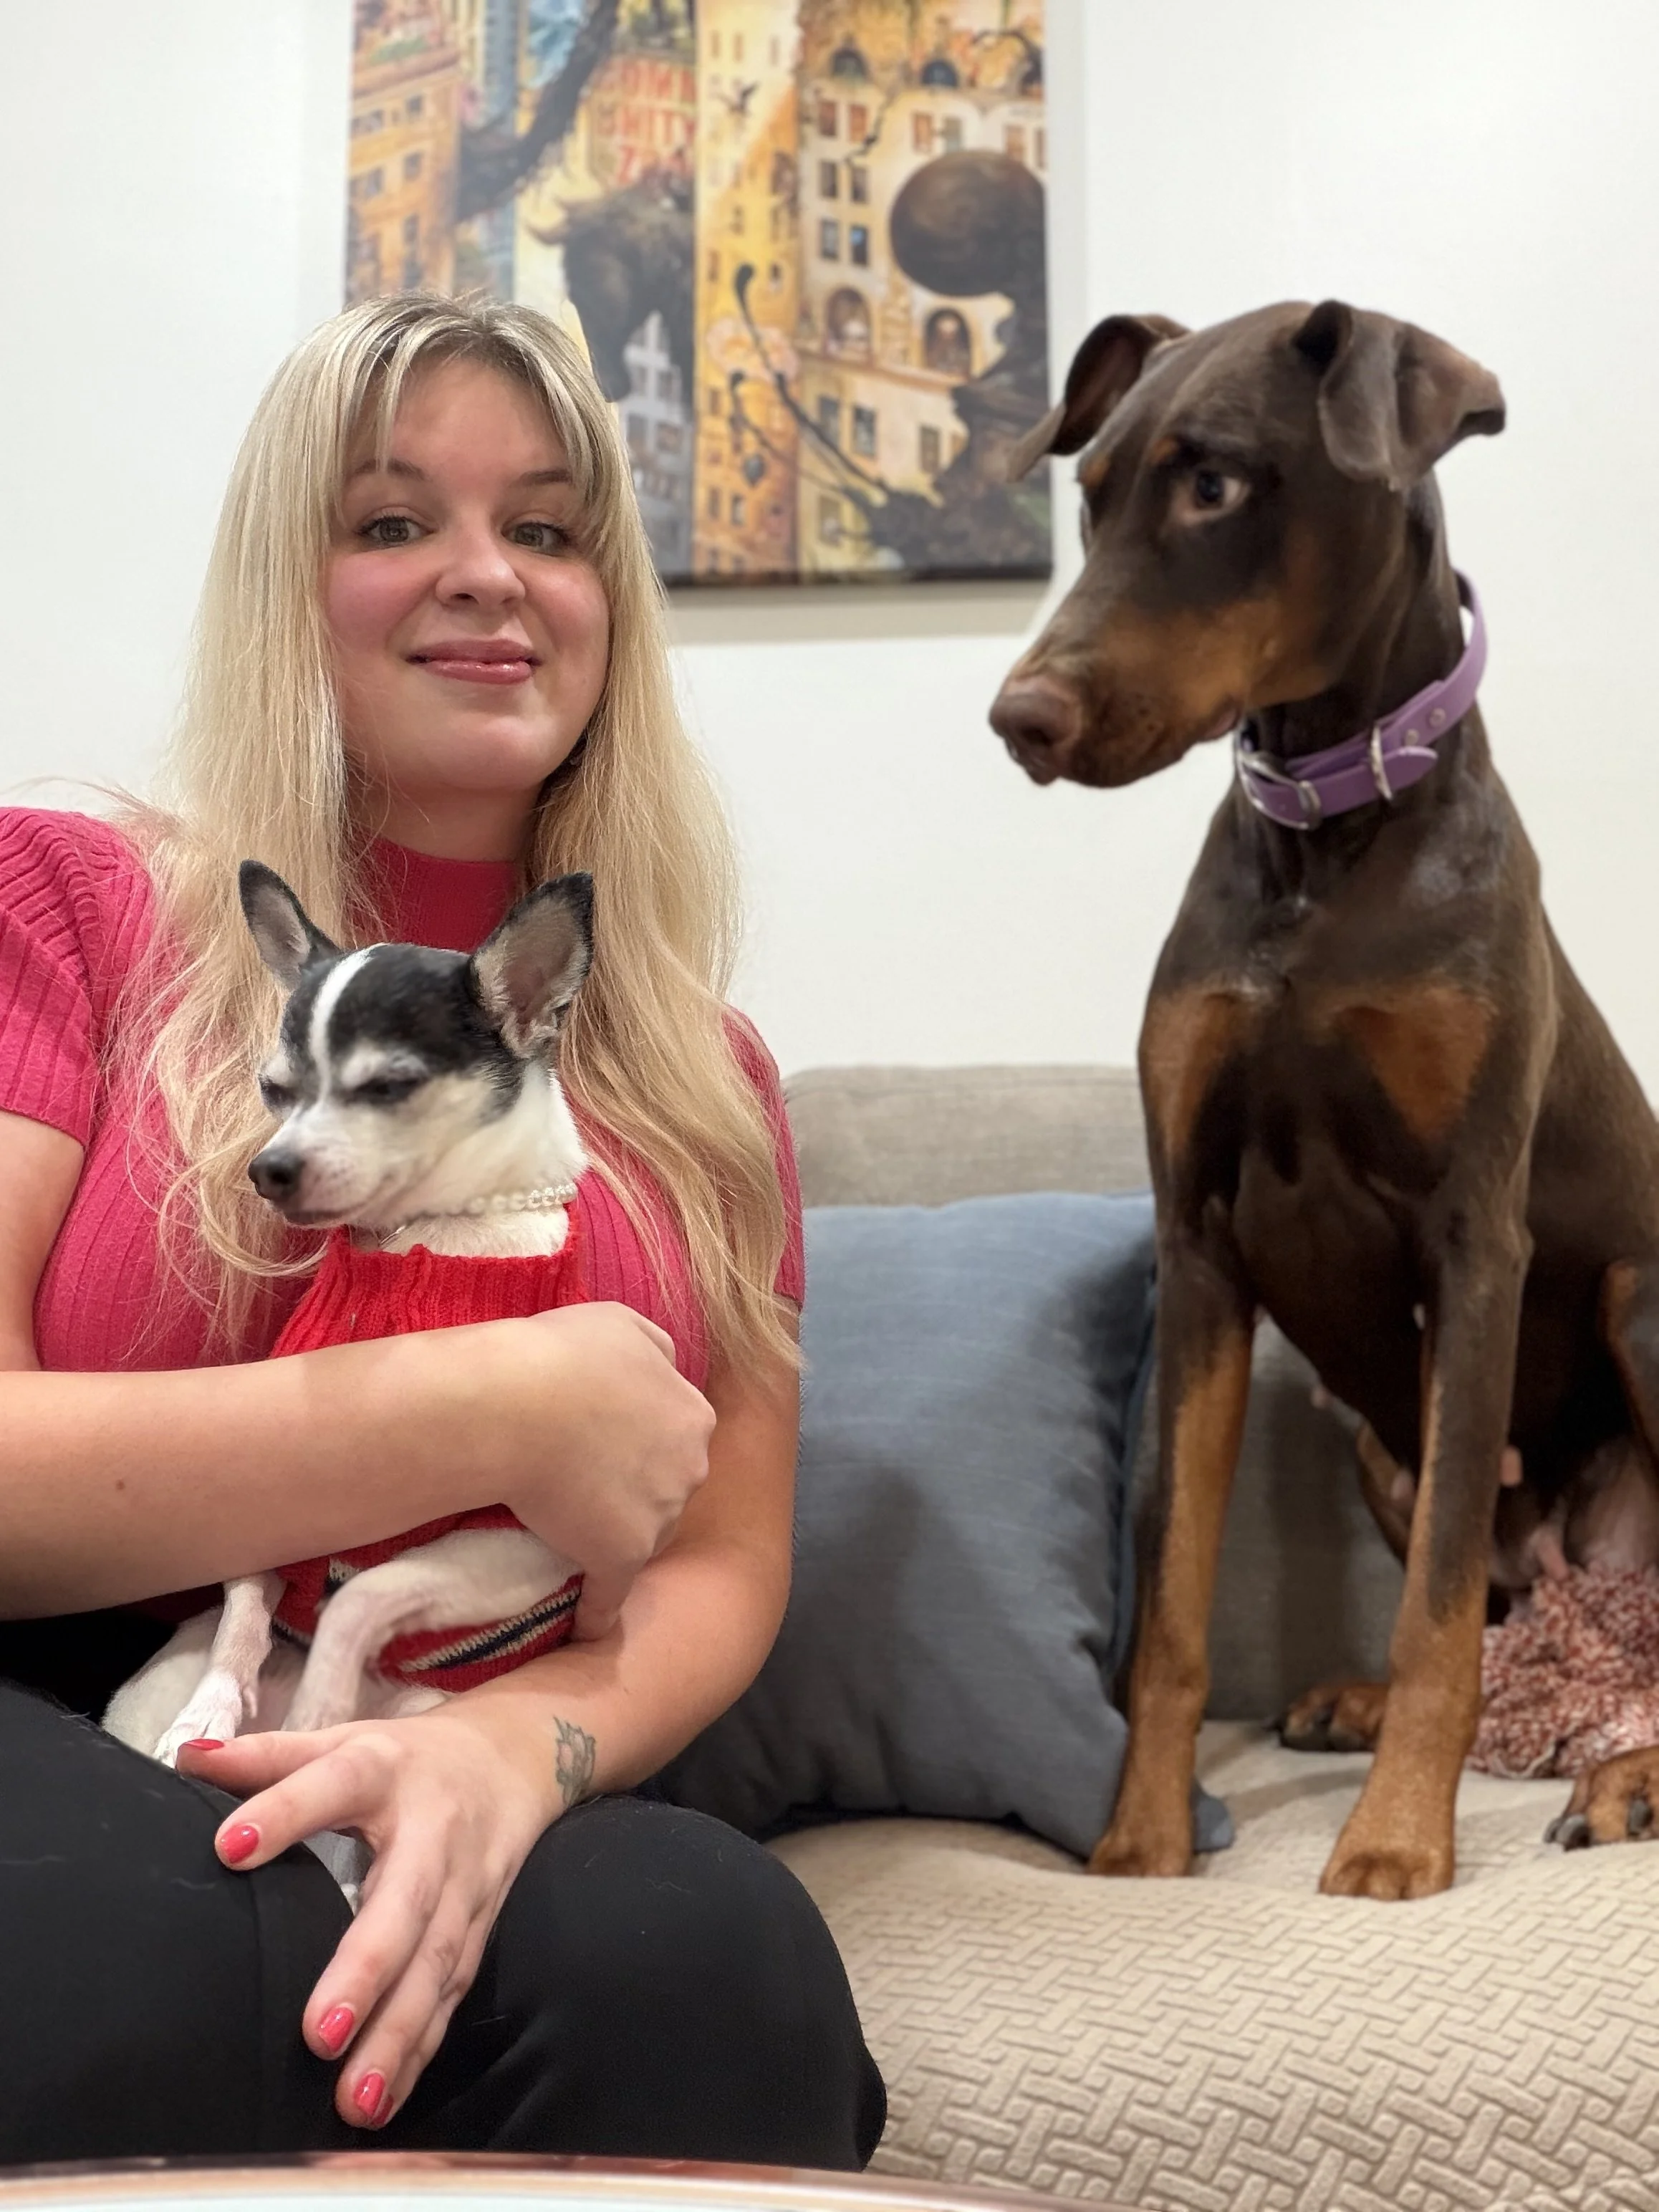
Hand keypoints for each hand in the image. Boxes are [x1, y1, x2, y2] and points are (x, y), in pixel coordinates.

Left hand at [179, 1697, 572, 2128]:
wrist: (515, 1758)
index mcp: (385, 1770)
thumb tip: (186, 1760)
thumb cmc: (407, 1759)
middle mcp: (434, 1832)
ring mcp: (465, 1886)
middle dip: (367, 1971)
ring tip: (355, 2097)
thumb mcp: (343, 1741)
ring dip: (399, 2033)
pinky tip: (386, 2098)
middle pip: (406, 1903)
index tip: (229, 1848)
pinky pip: (450, 1994)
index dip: (285, 1813)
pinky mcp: (481, 1928)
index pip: (334, 1784)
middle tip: (317, 2034)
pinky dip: (421, 2047)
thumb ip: (267, 1756)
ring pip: (437, 1964)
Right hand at [418, 1301, 714, 1640]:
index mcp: (694, 1414)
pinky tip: (585, 1627)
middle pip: (669, 1486)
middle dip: (637, 1487)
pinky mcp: (619, 1557)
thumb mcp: (623, 1324)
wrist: (516, 1404)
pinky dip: (597, 1613)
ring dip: (614, 1537)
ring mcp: (658, 1518)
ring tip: (568, 1527)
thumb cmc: (564, 1355)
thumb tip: (667, 1364)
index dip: (643, 1439)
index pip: (679, 1435)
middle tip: (583, 1478)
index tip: (607, 1441)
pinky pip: (610, 1596)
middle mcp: (689, 1468)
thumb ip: (656, 1347)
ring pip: (644, 1535)